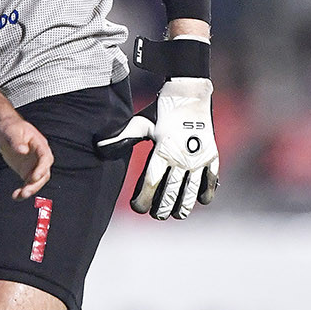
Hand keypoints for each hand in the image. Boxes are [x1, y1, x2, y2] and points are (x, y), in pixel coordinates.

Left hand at [0, 119, 53, 199]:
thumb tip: (22, 150)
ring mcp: (34, 166)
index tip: (34, 177)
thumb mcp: (11, 131)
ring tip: (20, 195)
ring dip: (30, 189)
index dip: (42, 168)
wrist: (5, 131)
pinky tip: (16, 196)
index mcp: (40, 145)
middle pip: (44, 173)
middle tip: (26, 191)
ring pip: (37, 181)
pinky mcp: (27, 172)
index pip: (46, 158)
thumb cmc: (11, 128)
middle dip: (36, 183)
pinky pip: (27, 184)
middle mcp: (40, 157)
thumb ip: (16, 140)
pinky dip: (22, 191)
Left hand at [98, 77, 218, 219]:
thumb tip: (99, 147)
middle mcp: (182, 158)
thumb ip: (121, 137)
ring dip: (184, 206)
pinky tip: (201, 200)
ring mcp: (198, 158)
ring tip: (178, 214)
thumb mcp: (140, 122)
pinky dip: (206, 191)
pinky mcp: (211, 155)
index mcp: (162, 151)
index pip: (151, 184)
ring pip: (191, 190)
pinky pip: (210, 179)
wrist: (189, 94)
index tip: (137, 208)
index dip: (143, 200)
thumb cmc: (160, 110)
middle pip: (171, 193)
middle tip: (156, 215)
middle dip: (163, 208)